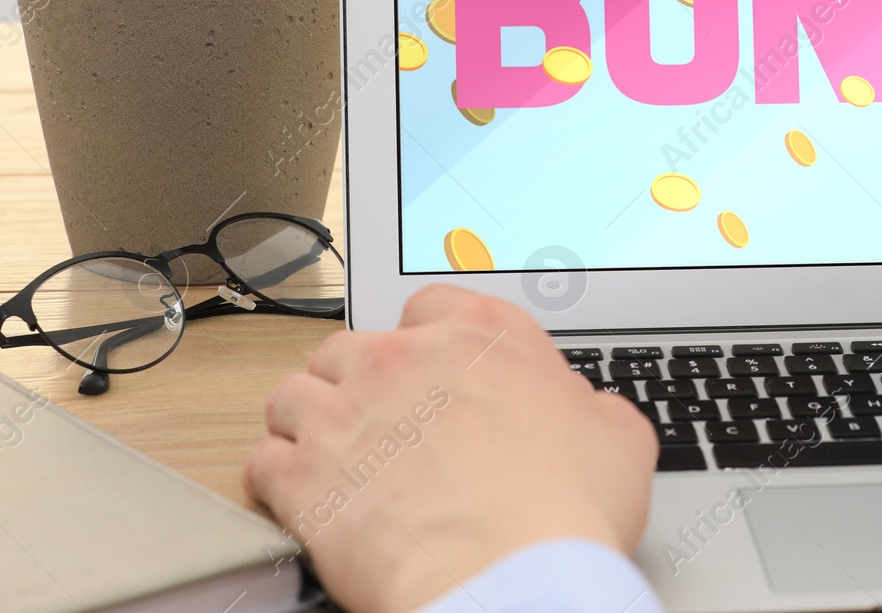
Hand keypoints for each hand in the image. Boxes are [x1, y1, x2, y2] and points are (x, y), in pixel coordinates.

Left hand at [243, 285, 657, 612]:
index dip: (427, 336)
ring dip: (307, 419)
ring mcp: (346, 414)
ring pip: (293, 392)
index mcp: (480, 335)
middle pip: (352, 345)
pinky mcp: (305, 479)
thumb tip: (587, 412)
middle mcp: (404, 359)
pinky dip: (277, 476)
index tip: (432, 365)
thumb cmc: (565, 512)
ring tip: (328, 453)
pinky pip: (263, 459)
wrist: (512, 579)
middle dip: (360, 380)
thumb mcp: (618, 436)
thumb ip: (590, 405)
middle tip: (382, 421)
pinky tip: (300, 496)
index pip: (430, 303)